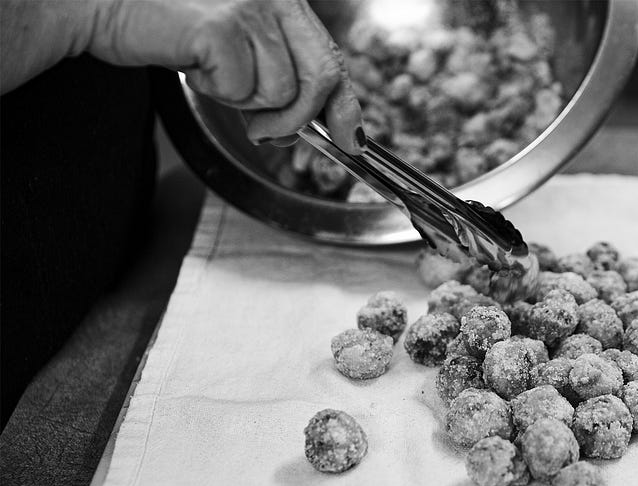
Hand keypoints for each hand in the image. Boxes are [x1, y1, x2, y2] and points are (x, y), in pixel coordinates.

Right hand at [87, 0, 364, 150]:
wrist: (105, 6)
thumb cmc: (169, 29)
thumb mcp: (238, 49)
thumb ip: (279, 74)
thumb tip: (315, 125)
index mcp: (285, 0)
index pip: (332, 58)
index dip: (346, 105)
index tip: (351, 138)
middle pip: (321, 78)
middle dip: (298, 119)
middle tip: (263, 130)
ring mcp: (251, 8)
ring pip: (282, 91)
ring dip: (245, 101)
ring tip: (211, 72)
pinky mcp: (223, 26)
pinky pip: (243, 91)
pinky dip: (218, 91)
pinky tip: (194, 65)